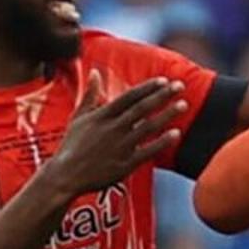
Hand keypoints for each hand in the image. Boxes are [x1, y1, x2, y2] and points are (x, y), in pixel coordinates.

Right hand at [42, 76, 187, 190]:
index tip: (164, 80)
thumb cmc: (71, 146)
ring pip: (147, 128)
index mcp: (101, 116)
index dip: (147, 88)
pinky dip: (161, 142)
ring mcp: (119, 147)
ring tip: (184, 104)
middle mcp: (112, 129)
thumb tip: (95, 72)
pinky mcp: (124, 164)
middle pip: (141, 109)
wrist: (64, 176)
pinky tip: (177, 133)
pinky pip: (147, 151)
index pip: (128, 97)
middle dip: (162, 96)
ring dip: (167, 115)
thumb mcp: (78, 118)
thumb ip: (90, 95)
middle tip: (180, 85)